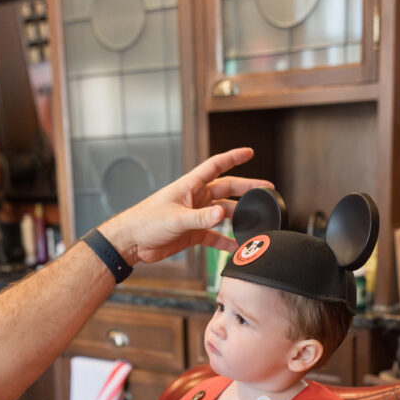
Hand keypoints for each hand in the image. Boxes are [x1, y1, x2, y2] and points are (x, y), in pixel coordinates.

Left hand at [101, 147, 272, 264]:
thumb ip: (200, 218)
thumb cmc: (146, 222)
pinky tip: (237, 246)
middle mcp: (196, 198)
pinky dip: (226, 241)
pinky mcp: (193, 233)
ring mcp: (196, 216)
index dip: (233, 157)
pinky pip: (215, 235)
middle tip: (267, 190)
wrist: (132, 242)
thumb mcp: (175, 218)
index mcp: (190, 186)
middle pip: (226, 189)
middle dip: (247, 189)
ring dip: (239, 217)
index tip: (249, 152)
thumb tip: (221, 214)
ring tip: (256, 221)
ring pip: (224, 213)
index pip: (215, 166)